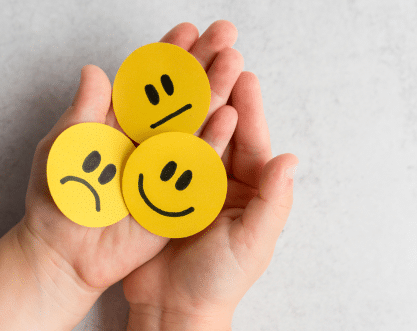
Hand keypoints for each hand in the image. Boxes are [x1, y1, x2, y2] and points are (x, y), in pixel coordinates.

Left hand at [15, 20, 255, 328]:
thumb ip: (84, 109)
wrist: (61, 250)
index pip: (149, 83)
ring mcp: (162, 166)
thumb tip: (94, 69)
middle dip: (202, 64)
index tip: (187, 31)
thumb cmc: (56, 197)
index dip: (167, 57)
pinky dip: (212, 142)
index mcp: (120, 125)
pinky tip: (229, 116)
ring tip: (234, 62)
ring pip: (193, 125)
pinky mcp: (173, 195)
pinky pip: (196, 167)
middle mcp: (146, 142)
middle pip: (179, 98)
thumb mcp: (64, 144)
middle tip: (225, 34)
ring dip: (214, 92)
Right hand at [123, 21, 298, 329]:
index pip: (250, 142)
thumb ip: (272, 203)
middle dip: (219, 92)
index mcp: (248, 191)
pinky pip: (160, 153)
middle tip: (216, 55)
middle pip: (221, 129)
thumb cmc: (217, 282)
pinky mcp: (158, 189)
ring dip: (187, 102)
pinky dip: (157, 129)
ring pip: (189, 134)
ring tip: (183, 69)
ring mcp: (186, 182)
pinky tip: (151, 104)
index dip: (247, 108)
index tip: (243, 73)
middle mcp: (219, 181)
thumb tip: (290, 159)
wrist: (172, 308)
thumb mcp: (251, 243)